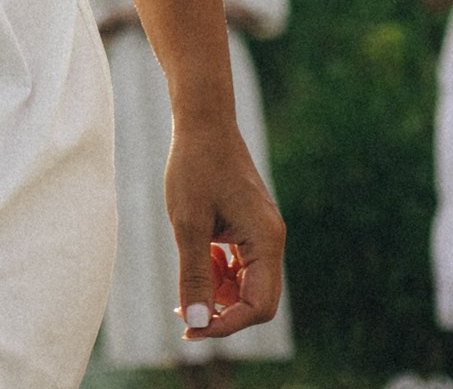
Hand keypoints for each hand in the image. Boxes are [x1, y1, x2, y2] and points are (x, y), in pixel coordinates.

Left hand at [164, 119, 284, 340]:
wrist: (203, 123)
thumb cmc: (194, 166)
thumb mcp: (187, 223)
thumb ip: (194, 274)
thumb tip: (196, 322)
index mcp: (266, 241)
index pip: (258, 306)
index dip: (226, 324)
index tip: (190, 330)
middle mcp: (271, 240)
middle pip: (256, 299)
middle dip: (220, 310)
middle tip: (181, 311)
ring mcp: (262, 233)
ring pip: (246, 282)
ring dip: (217, 290)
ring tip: (186, 278)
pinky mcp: (249, 226)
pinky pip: (240, 263)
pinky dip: (218, 269)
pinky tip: (197, 256)